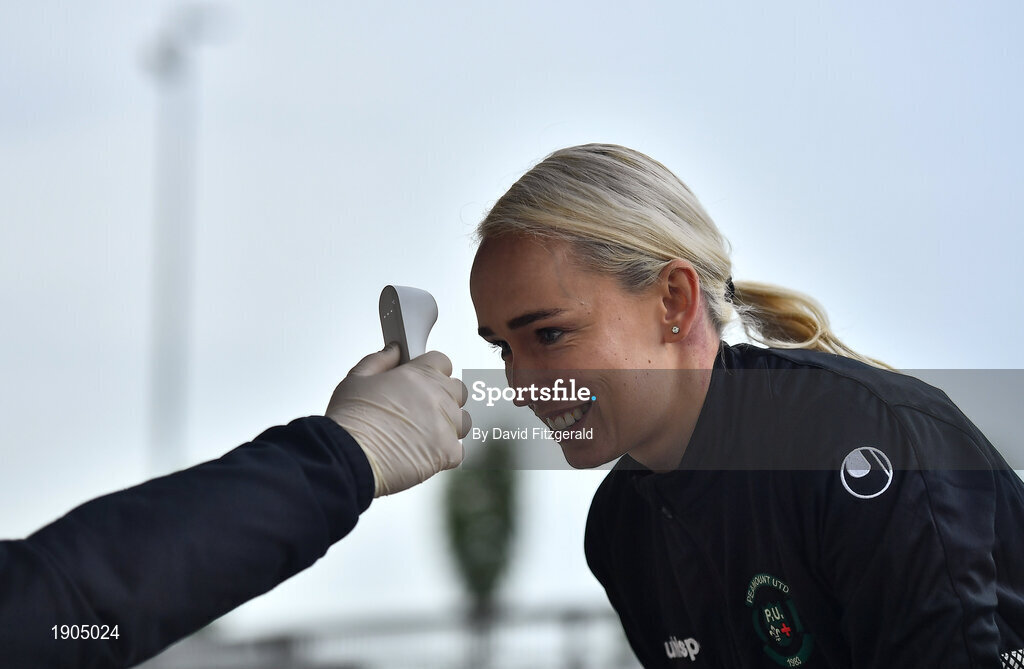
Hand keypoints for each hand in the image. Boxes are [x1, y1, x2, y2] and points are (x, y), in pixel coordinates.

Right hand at [326, 344, 469, 496]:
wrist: (349, 457)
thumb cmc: (351, 421)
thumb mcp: (357, 378)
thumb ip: (380, 360)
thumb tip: (394, 351)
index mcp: (420, 374)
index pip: (442, 361)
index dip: (430, 370)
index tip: (422, 379)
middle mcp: (438, 397)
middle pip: (457, 390)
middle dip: (442, 396)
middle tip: (419, 408)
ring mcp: (446, 425)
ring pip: (462, 420)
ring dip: (447, 424)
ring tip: (421, 433)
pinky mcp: (448, 452)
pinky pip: (458, 450)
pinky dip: (445, 452)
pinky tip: (423, 452)